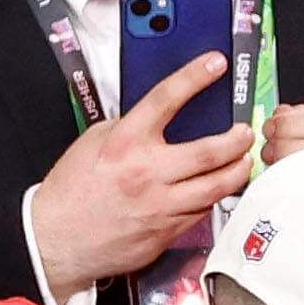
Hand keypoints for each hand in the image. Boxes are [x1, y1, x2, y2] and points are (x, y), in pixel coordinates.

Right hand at [30, 54, 254, 298]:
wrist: (58, 240)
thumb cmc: (73, 192)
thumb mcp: (93, 143)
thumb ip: (128, 127)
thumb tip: (158, 117)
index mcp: (125, 143)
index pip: (166, 99)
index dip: (194, 77)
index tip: (216, 64)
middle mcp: (146, 173)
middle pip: (208, 152)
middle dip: (236, 140)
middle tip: (246, 132)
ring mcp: (160, 206)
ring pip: (214, 188)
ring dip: (237, 172)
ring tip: (244, 162)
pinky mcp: (165, 232)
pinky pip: (201, 213)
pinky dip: (213, 198)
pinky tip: (217, 189)